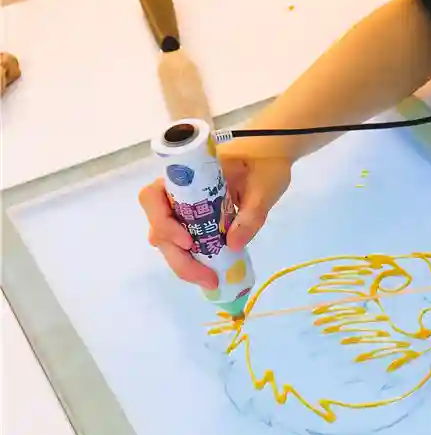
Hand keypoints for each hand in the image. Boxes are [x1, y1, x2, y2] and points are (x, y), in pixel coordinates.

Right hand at [138, 142, 291, 288]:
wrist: (273, 154)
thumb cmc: (266, 162)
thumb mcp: (264, 188)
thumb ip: (251, 214)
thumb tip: (231, 244)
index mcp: (186, 174)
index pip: (153, 197)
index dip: (162, 222)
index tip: (188, 241)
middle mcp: (178, 192)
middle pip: (159, 227)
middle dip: (178, 257)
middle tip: (207, 277)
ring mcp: (186, 207)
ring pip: (169, 239)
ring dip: (184, 262)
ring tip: (210, 279)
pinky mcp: (197, 219)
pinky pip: (185, 241)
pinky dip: (194, 258)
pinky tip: (211, 272)